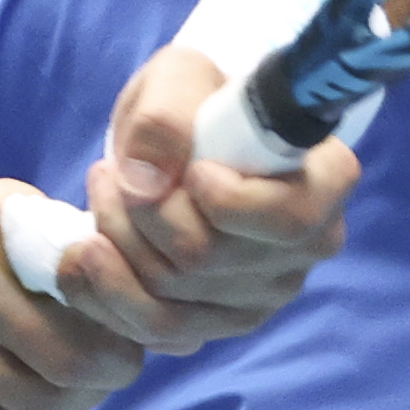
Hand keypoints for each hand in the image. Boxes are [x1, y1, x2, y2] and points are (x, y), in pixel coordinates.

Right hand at [0, 177, 145, 409]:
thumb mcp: (15, 206)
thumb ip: (70, 239)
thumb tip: (147, 287)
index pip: (82, 295)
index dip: (123, 324)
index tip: (138, 330)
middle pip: (60, 364)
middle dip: (109, 375)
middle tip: (123, 366)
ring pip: (28, 404)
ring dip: (76, 406)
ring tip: (90, 387)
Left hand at [58, 46, 359, 354]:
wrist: (180, 135)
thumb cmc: (196, 98)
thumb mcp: (180, 77)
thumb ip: (166, 116)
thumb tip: (146, 180)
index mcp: (324, 182)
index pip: (288, 219)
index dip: (229, 202)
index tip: (191, 168)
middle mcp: (305, 248)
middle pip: (209, 259)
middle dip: (142, 216)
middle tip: (108, 171)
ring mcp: (262, 294)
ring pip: (173, 300)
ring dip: (116, 247)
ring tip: (98, 196)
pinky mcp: (217, 323)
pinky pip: (155, 332)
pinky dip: (106, 295)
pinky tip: (85, 254)